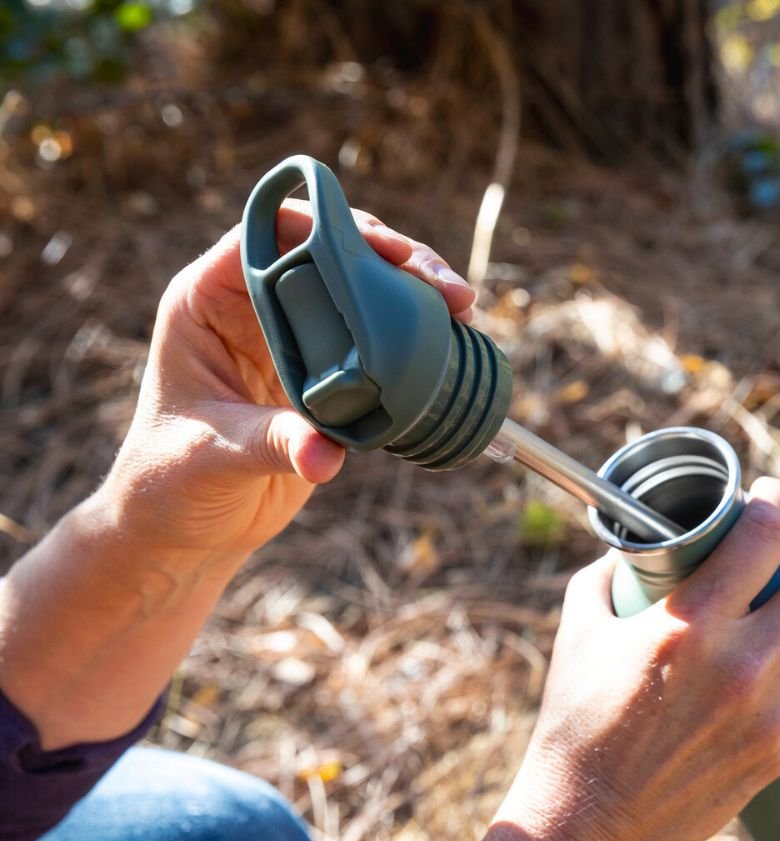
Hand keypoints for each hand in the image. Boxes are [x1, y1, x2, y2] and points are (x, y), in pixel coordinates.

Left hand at [101, 200, 474, 561]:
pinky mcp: (326, 376)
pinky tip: (452, 347)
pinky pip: (375, 342)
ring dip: (414, 294)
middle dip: (393, 258)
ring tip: (463, 312)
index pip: (269, 234)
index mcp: (207, 300)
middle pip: (330, 254)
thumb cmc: (170, 482)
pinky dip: (414, 339)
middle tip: (446, 290)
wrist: (188, 528)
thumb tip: (327, 455)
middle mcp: (254, 309)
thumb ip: (271, 443)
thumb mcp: (214, 456)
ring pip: (361, 292)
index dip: (328, 228)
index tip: (387, 250)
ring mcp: (294, 341)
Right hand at [498, 478, 779, 840]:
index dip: (777, 501)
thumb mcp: (578, 631)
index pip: (760, 539)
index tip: (774, 493)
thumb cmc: (576, 722)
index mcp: (687, 626)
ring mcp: (770, 713)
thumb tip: (633, 549)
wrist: (590, 822)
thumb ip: (606, 577)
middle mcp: (740, 665)